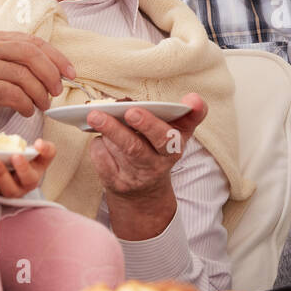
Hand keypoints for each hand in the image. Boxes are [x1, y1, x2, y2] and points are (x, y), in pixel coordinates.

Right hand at [0, 31, 75, 115]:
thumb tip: (51, 70)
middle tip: (58, 90)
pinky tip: (28, 111)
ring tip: (44, 104)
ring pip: (24, 76)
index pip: (32, 41)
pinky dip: (27, 105)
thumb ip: (12, 56)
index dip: (56, 57)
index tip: (71, 72)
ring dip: (41, 93)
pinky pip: (13, 95)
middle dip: (51, 74)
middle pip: (31, 55)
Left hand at [0, 138, 56, 197]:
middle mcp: (17, 190)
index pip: (29, 177)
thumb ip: (46, 149)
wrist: (15, 163)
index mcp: (31, 180)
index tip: (16, 155)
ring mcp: (0, 192)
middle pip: (10, 189)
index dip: (23, 168)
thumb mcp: (42, 154)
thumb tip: (39, 144)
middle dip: (2, 175)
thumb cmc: (30, 159)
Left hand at [85, 94, 206, 237]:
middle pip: (135, 148)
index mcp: (174, 149)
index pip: (168, 138)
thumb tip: (194, 98)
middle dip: (119, 130)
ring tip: (95, 117)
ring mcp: (135, 177)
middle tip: (107, 113)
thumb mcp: (179, 134)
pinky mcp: (117, 184)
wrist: (146, 191)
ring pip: (115, 151)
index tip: (138, 110)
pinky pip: (102, 159)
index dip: (152, 124)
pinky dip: (98, 145)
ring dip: (106, 132)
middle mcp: (156, 166)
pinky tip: (100, 139)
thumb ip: (189, 114)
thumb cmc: (160, 150)